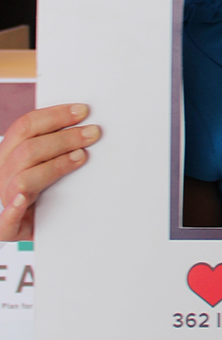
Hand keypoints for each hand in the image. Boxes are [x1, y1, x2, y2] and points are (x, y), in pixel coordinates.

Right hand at [0, 104, 99, 243]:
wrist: (37, 225)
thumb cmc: (45, 190)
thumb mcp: (44, 162)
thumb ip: (55, 146)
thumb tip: (86, 125)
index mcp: (8, 154)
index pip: (25, 126)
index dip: (55, 116)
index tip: (83, 111)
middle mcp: (2, 174)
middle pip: (28, 150)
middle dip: (63, 138)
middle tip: (93, 133)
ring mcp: (4, 200)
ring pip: (22, 179)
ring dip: (54, 165)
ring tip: (80, 157)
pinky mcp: (9, 228)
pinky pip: (5, 221)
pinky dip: (12, 210)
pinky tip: (22, 200)